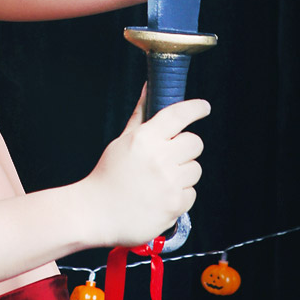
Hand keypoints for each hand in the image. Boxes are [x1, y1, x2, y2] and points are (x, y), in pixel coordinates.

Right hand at [80, 86, 209, 247]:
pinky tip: (160, 197)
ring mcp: (168, 183)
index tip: (204, 107)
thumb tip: (149, 86)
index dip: (195, 108)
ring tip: (160, 180)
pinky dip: (179, 195)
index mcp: (144, 138)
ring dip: (183, 173)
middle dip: (186, 147)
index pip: (177, 115)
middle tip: (171, 155)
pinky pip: (192, 193)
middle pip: (195, 143)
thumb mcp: (122, 141)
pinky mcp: (174, 205)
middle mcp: (159, 158)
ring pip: (195, 169)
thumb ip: (141, 114)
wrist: (96, 212)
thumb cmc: (108, 174)